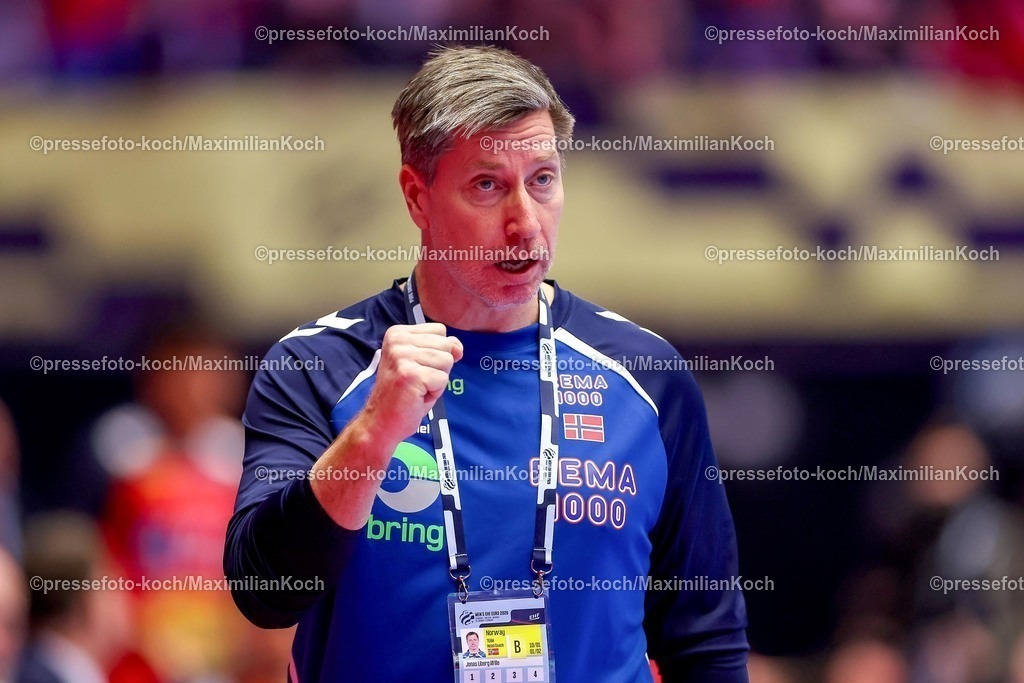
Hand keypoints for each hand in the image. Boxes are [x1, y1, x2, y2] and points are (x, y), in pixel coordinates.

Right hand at [360, 323, 462, 446]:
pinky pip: (442, 379)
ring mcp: (402, 356)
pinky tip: (417, 396)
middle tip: (418, 381)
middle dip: (439, 367)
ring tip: (418, 388)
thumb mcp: (422, 363)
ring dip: (437, 380)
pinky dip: (435, 392)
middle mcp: (397, 340)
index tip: (418, 368)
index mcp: (398, 333)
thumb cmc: (403, 394)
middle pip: (445, 345)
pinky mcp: (410, 374)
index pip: (439, 330)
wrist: (381, 422)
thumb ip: (441, 348)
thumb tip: (458, 348)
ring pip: (447, 361)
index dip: (437, 352)